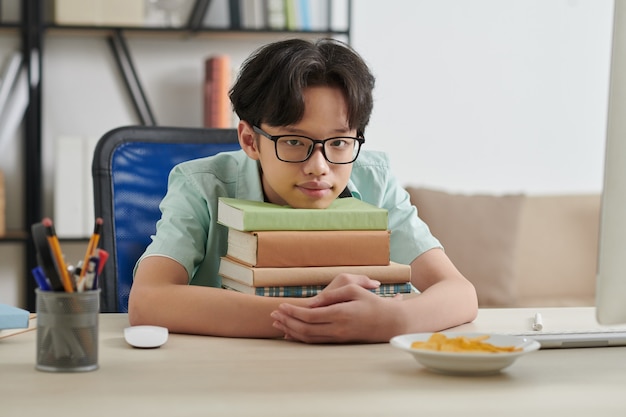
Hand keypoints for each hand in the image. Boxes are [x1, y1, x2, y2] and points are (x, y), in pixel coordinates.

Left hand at [270, 274, 402, 342]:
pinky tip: (291, 332)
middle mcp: (338, 329)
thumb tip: (314, 301)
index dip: (293, 312)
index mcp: (341, 314)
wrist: (389, 323)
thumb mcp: (354, 290)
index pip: (310, 315)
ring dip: (291, 330)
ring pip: (309, 338)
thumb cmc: (372, 303)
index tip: (281, 306)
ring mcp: (338, 337)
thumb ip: (332, 295)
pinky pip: (315, 341)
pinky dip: (301, 337)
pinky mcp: (338, 341)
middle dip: (287, 321)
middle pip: (305, 328)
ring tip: (278, 323)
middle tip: (273, 314)